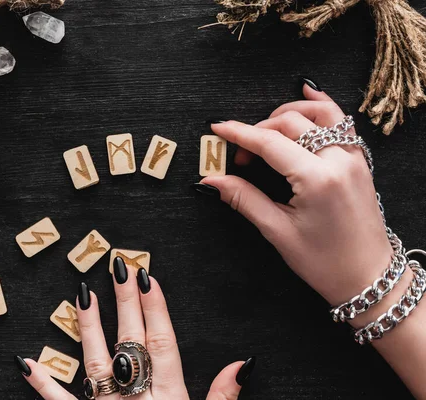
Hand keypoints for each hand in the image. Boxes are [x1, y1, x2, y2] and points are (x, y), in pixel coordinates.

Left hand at [16, 259, 251, 398]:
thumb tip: (243, 362)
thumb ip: (223, 398)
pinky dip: (42, 383)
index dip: (156, 308)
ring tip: (81, 293)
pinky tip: (24, 360)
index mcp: (170, 398)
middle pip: (131, 341)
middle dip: (126, 302)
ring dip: (89, 326)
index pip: (163, 343)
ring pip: (96, 361)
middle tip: (119, 265)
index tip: (148, 277)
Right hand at [201, 85, 397, 308]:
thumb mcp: (278, 231)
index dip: (239, 133)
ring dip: (289, 113)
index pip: (270, 143)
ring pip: (320, 113)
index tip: (217, 127)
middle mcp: (339, 161)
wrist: (368, 277)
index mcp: (317, 180)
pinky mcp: (360, 161)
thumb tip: (212, 180)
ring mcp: (354, 158)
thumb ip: (244, 199)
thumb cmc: (325, 262)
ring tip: (267, 127)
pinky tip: (307, 94)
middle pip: (291, 123)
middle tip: (241, 157)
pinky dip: (322, 106)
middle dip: (258, 131)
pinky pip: (342, 121)